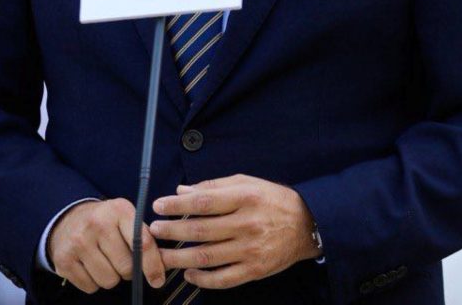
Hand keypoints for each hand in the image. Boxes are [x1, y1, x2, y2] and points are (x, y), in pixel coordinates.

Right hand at [47, 199, 165, 293]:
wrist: (68, 219)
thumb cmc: (105, 221)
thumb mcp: (126, 218)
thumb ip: (144, 239)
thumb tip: (159, 270)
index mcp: (119, 210)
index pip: (142, 243)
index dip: (152, 266)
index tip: (157, 280)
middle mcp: (97, 224)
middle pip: (126, 267)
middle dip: (128, 270)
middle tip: (121, 260)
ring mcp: (78, 242)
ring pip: (108, 280)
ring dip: (111, 277)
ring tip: (105, 261)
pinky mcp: (64, 260)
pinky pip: (90, 287)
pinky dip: (94, 282)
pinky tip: (91, 266)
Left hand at [150, 174, 318, 288]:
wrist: (308, 225)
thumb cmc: (274, 200)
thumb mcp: (248, 183)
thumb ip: (214, 186)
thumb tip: (182, 191)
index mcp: (246, 198)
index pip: (204, 202)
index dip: (177, 205)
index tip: (158, 206)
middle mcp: (247, 224)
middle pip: (200, 230)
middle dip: (172, 231)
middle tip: (154, 231)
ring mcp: (251, 249)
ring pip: (206, 256)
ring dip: (178, 257)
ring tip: (160, 255)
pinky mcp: (254, 270)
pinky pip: (222, 279)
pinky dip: (202, 279)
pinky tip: (188, 273)